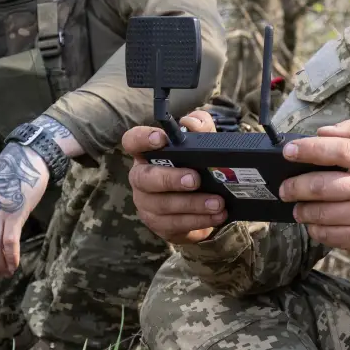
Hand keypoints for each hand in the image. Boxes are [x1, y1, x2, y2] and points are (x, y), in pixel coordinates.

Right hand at [123, 110, 226, 243]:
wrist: (202, 206)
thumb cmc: (197, 169)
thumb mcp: (203, 145)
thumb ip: (201, 127)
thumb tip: (192, 125)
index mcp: (147, 154)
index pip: (132, 141)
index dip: (142, 139)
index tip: (161, 139)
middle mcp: (141, 178)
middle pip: (144, 178)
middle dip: (170, 179)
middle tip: (195, 179)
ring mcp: (147, 204)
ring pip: (163, 205)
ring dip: (192, 204)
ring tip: (217, 202)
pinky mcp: (159, 224)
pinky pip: (175, 224)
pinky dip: (198, 220)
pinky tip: (217, 216)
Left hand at [279, 120, 349, 261]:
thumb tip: (322, 132)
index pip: (339, 150)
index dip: (309, 149)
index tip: (288, 151)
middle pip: (322, 185)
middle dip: (295, 187)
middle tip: (285, 188)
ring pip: (320, 213)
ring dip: (301, 210)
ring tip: (298, 207)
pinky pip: (326, 235)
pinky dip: (313, 229)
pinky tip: (314, 223)